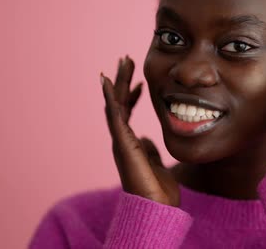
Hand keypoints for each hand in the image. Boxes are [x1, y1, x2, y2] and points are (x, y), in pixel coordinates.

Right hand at [100, 55, 179, 205]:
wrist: (157, 206)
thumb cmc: (157, 188)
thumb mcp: (155, 161)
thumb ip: (149, 148)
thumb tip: (148, 138)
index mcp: (130, 141)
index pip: (128, 110)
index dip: (132, 93)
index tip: (139, 78)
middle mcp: (122, 138)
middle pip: (119, 102)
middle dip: (123, 80)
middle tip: (126, 59)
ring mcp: (120, 140)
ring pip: (115, 104)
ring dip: (118, 82)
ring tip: (122, 62)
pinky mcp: (122, 143)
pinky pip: (114, 116)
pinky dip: (111, 98)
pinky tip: (109, 82)